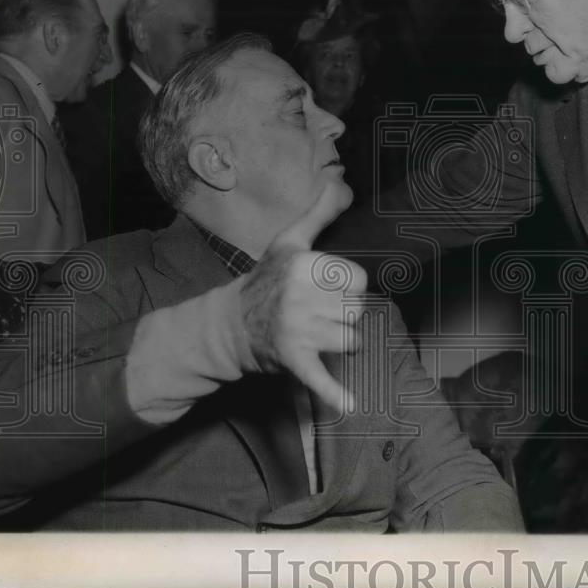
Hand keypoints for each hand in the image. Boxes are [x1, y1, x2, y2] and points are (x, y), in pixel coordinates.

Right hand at [240, 183, 365, 412]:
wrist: (228, 325)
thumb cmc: (265, 280)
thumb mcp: (289, 242)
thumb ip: (319, 213)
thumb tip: (341, 181)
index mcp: (305, 266)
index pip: (358, 283)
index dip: (346, 289)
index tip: (324, 289)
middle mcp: (302, 295)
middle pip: (356, 312)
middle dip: (343, 315)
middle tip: (315, 313)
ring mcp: (297, 329)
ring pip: (351, 340)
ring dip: (340, 342)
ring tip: (315, 334)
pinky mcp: (293, 359)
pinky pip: (320, 377)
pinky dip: (333, 394)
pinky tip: (349, 406)